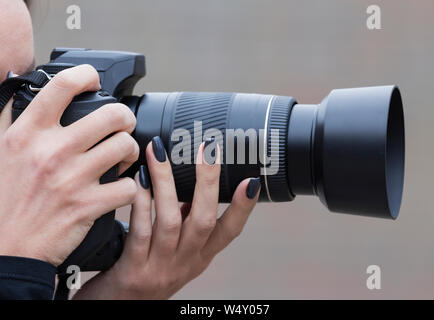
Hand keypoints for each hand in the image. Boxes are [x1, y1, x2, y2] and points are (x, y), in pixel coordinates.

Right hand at [0, 65, 137, 265]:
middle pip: (111, 115)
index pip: (62, 86)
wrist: (5, 249)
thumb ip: (12, 119)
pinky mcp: (87, 206)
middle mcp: (50, 151)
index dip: (87, 75)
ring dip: (130, 152)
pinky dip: (130, 187)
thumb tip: (19, 86)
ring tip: (123, 158)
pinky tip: (120, 188)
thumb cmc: (4, 202)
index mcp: (27, 134)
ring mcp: (71, 179)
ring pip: (125, 146)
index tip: (94, 82)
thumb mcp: (0, 153)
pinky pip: (128, 186)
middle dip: (125, 118)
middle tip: (122, 127)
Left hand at [74, 137, 259, 298]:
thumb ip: (185, 220)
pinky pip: (139, 231)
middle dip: (208, 182)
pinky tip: (136, 179)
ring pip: (170, 220)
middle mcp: (186, 262)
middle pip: (204, 221)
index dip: (243, 207)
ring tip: (158, 151)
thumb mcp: (177, 250)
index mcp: (201, 256)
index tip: (252, 180)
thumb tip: (189, 180)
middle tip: (208, 148)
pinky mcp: (134, 270)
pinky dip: (141, 202)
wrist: (120, 307)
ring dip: (165, 182)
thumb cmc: (149, 270)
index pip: (230, 231)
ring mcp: (161, 268)